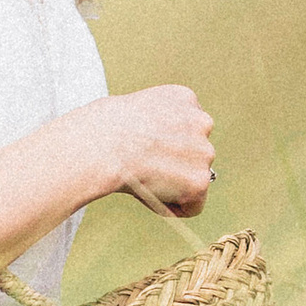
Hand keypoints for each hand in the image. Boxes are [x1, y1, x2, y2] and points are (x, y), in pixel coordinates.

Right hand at [99, 83, 213, 217]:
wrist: (102, 145)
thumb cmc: (101, 129)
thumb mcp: (134, 109)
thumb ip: (154, 124)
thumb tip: (151, 146)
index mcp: (185, 98)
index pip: (187, 128)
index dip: (162, 145)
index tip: (142, 149)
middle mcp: (201, 121)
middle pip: (194, 154)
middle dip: (171, 164)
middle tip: (141, 166)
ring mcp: (204, 151)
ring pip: (193, 179)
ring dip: (171, 185)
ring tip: (142, 176)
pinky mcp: (200, 181)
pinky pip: (192, 206)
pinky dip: (171, 207)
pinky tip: (149, 193)